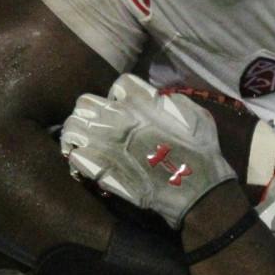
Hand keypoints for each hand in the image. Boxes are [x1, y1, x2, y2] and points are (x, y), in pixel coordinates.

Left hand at [62, 76, 236, 228]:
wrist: (195, 189)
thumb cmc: (202, 152)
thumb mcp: (195, 114)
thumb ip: (170, 102)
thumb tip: (156, 100)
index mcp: (142, 100)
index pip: (118, 86)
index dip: (120, 97)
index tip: (125, 109)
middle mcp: (118, 116)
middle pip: (85, 102)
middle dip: (91, 113)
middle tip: (98, 127)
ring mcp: (105, 141)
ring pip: (71, 126)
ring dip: (76, 133)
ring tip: (84, 144)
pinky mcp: (98, 167)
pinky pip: (74, 155)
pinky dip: (78, 158)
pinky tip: (87, 164)